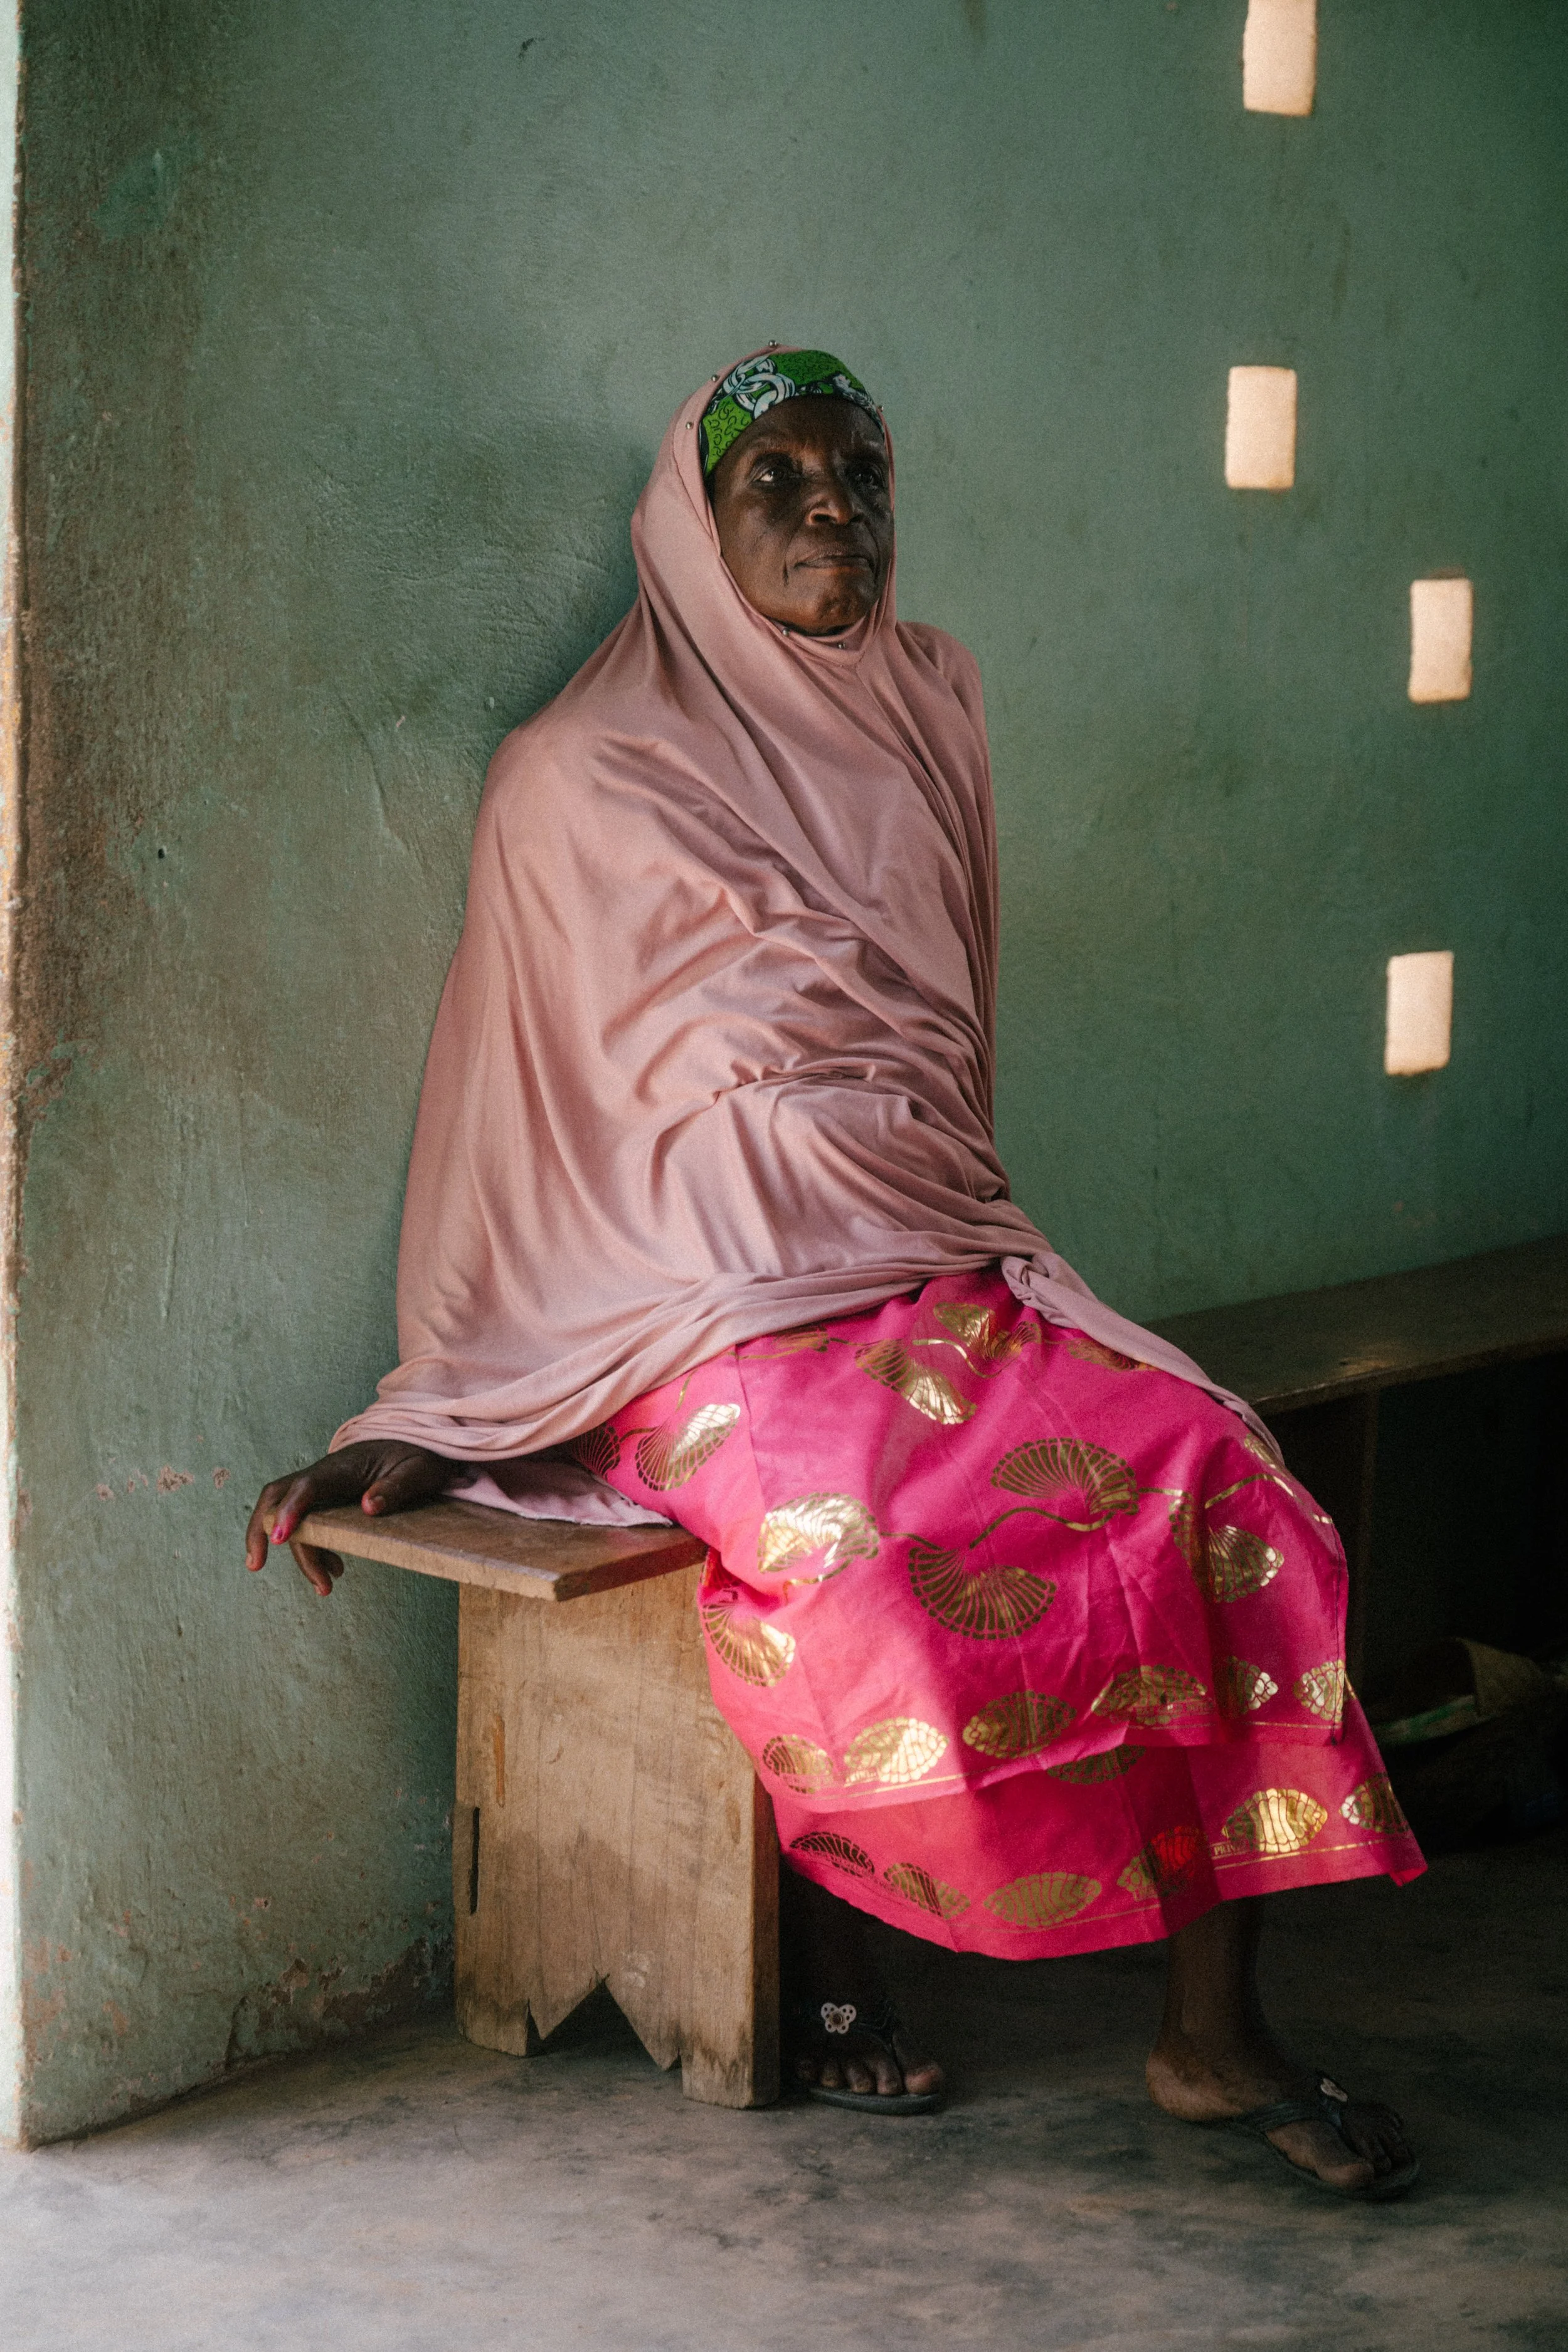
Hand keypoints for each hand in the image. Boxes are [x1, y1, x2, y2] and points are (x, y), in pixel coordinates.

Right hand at [244, 1440, 451, 1596]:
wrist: (417, 1441)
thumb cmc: (416, 1456)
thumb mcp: (418, 1471)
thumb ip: (396, 1488)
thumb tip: (368, 1507)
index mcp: (344, 1466)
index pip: (307, 1485)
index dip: (290, 1511)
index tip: (280, 1540)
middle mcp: (325, 1474)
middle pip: (277, 1496)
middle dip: (260, 1529)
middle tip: (255, 1565)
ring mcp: (322, 1485)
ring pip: (290, 1515)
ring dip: (300, 1552)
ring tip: (324, 1587)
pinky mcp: (327, 1498)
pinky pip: (307, 1522)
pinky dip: (313, 1548)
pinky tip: (334, 1570)